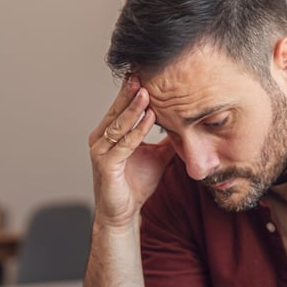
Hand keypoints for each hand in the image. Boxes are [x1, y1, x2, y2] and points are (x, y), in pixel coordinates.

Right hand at [87, 77, 175, 229]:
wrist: (123, 213)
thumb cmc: (135, 185)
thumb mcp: (156, 156)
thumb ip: (166, 140)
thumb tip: (185, 125)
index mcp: (109, 134)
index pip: (121, 108)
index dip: (132, 92)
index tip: (145, 74)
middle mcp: (101, 139)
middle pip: (117, 111)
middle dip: (130, 93)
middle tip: (142, 73)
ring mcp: (101, 152)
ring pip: (119, 125)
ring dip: (134, 109)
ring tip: (147, 93)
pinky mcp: (106, 166)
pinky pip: (123, 145)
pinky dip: (137, 131)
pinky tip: (149, 119)